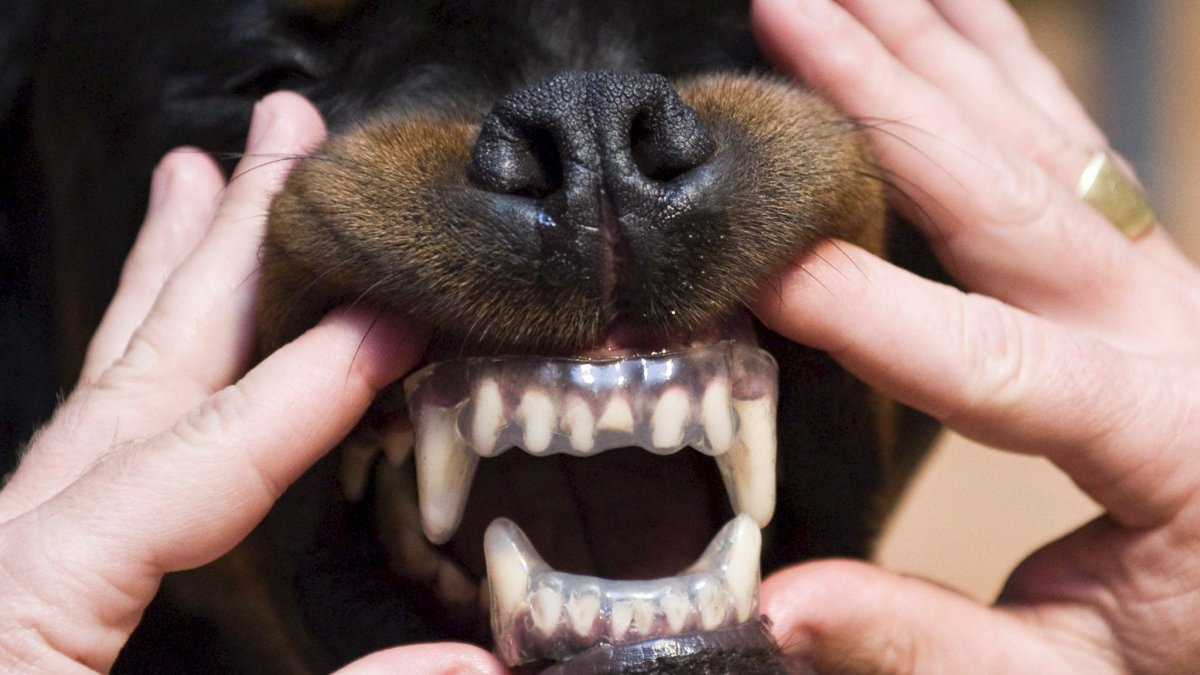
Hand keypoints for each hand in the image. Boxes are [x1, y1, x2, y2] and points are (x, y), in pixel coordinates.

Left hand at [0, 92, 501, 673]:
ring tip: (213, 179)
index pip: (186, 465)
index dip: (306, 389)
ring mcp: (20, 562)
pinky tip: (179, 345)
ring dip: (171, 277)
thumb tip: (478, 663)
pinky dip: (146, 371)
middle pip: (133, 371)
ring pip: (106, 388)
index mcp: (26, 603)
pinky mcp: (36, 586)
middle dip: (222, 246)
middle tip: (283, 141)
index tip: (398, 320)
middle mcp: (13, 555)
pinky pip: (101, 449)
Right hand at [751, 0, 1199, 671]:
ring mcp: (1154, 276)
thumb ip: (920, 639)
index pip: (994, 362)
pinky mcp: (1135, 260)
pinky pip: (1062, 135)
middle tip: (787, 12)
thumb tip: (772, 607)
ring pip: (1037, 133)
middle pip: (1013, 191)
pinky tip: (946, 10)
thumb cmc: (1194, 642)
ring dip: (932, 46)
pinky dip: (997, 58)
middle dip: (886, 96)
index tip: (758, 273)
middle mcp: (1165, 325)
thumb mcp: (1066, 672)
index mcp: (1161, 432)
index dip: (870, 311)